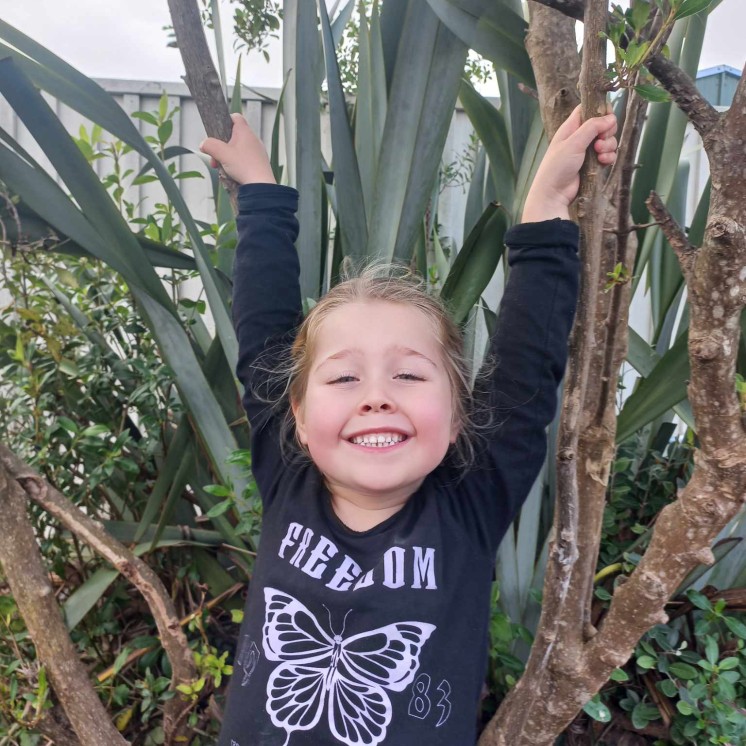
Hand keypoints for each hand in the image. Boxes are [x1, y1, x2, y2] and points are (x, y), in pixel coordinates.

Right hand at [199, 113, 275, 184]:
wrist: (260, 186)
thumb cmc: (244, 167)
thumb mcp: (221, 154)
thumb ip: (210, 145)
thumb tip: (203, 144)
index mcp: (245, 132)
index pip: (235, 117)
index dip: (225, 120)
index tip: (217, 131)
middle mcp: (253, 139)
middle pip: (233, 137)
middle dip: (221, 147)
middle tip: (215, 158)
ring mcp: (258, 151)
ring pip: (238, 149)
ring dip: (227, 157)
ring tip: (222, 168)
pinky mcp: (260, 162)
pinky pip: (245, 159)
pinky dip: (236, 164)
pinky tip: (232, 174)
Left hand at [521, 106, 617, 222]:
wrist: (553, 194)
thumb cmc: (557, 166)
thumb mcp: (573, 143)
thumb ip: (592, 127)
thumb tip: (611, 117)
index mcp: (571, 127)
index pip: (588, 109)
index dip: (600, 109)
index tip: (607, 116)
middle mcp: (580, 137)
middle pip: (603, 124)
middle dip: (607, 131)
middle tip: (600, 140)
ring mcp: (587, 151)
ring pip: (607, 140)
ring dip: (608, 145)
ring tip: (599, 154)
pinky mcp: (593, 164)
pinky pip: (608, 155)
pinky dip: (608, 157)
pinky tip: (603, 162)